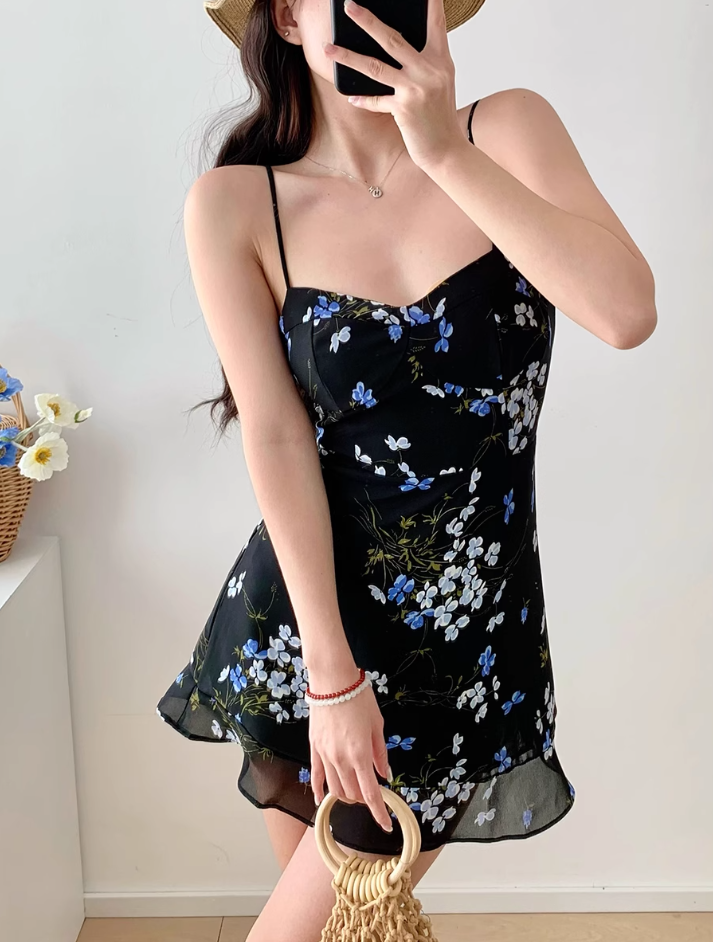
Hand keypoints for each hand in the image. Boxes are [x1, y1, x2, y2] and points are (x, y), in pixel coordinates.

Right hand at [308, 670, 393, 832]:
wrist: (332, 680)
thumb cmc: (359, 698)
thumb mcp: (377, 724)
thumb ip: (380, 753)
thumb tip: (385, 774)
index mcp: (360, 754)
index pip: (371, 793)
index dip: (379, 812)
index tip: (386, 825)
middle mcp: (341, 759)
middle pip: (352, 793)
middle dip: (365, 799)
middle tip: (373, 794)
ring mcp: (325, 755)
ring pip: (335, 788)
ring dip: (347, 795)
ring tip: (356, 792)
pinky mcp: (314, 748)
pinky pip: (316, 776)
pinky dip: (318, 790)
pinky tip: (321, 799)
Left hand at [323, 0, 463, 169]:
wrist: (447, 150)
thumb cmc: (439, 116)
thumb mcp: (438, 83)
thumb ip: (422, 62)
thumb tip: (393, 45)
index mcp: (441, 60)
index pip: (435, 22)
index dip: (430, 1)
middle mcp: (430, 70)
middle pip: (393, 39)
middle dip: (367, 21)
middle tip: (348, 6)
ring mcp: (417, 89)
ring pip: (376, 66)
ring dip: (348, 56)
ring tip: (329, 47)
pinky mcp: (405, 109)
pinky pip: (376, 100)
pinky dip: (363, 98)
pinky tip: (351, 95)